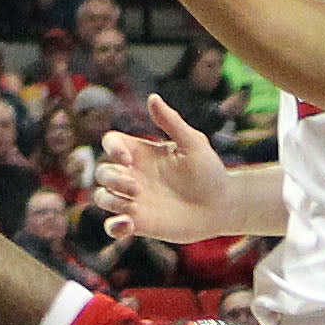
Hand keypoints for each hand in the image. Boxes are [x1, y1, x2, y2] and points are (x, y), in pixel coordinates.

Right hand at [96, 98, 236, 243]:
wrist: (222, 206)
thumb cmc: (210, 171)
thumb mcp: (193, 143)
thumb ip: (171, 122)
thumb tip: (152, 98)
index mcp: (142, 153)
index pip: (111, 143)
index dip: (111, 148)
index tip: (127, 158)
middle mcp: (134, 175)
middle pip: (102, 172)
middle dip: (111, 177)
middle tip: (135, 186)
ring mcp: (134, 201)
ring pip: (102, 197)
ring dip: (109, 199)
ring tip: (134, 202)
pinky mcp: (139, 224)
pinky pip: (113, 226)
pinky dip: (112, 227)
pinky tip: (127, 225)